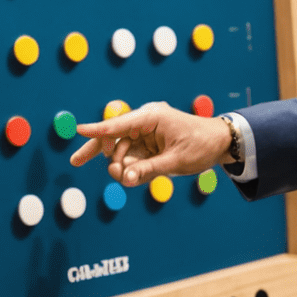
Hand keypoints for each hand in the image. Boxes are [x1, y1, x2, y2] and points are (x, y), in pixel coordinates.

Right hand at [70, 102, 231, 185]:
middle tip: (76, 163)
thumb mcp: (175, 161)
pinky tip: (135, 176)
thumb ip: (148, 170)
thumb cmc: (202, 146)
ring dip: (121, 167)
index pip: (118, 125)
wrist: (220, 143)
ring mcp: (145, 133)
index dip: (97, 130)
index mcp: (151, 117)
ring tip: (131, 178)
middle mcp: (144, 122)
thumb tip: (124, 179)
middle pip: (112, 137)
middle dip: (101, 154)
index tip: (78, 130)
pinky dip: (131, 169)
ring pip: (120, 151)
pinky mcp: (148, 144)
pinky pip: (131, 158)